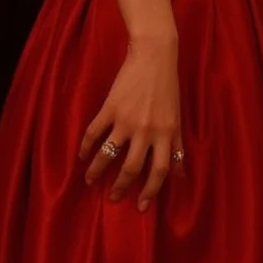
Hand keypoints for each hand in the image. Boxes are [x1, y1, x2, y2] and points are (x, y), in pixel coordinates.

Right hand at [79, 37, 182, 212]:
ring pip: (110, 153)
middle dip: (121, 186)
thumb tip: (181, 175)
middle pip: (133, 167)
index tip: (141, 206)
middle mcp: (147, 130)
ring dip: (98, 170)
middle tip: (113, 198)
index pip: (160, 170)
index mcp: (166, 134)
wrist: (154, 56)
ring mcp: (127, 120)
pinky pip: (94, 132)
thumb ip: (178, 147)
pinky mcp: (110, 108)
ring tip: (90, 181)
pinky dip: (86, 146)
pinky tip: (81, 156)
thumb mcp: (177, 118)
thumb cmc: (168, 87)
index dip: (151, 191)